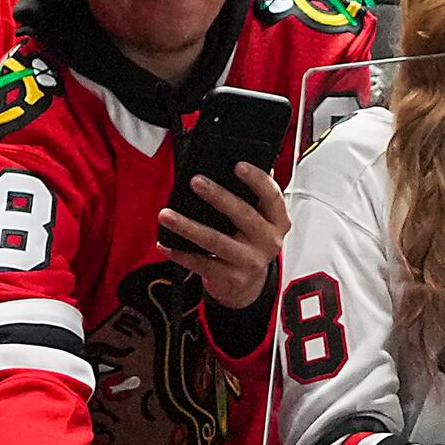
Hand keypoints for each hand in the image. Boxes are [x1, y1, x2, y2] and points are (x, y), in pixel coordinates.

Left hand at [159, 165, 288, 309]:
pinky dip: (182, 253)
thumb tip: (240, 159)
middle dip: (218, 196)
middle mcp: (268, 242)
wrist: (247, 285)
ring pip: (216, 241)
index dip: (257, 179)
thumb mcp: (259, 220)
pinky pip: (202, 263)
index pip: (272, 197)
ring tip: (167, 214)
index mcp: (277, 222)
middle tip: (196, 181)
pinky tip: (167, 244)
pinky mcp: (231, 278)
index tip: (238, 165)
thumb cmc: (249, 244)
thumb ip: (254, 195)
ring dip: (188, 226)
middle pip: (243, 215)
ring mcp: (250, 262)